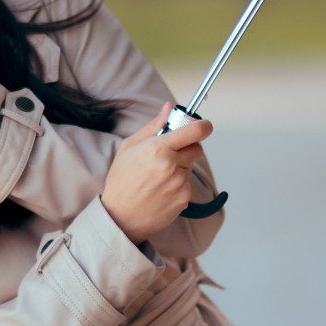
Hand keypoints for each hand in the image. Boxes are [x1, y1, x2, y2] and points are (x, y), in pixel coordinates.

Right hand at [101, 103, 212, 243]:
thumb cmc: (122, 180)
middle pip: (196, 149)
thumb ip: (153, 126)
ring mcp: (179, 183)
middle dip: (187, 148)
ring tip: (157, 177)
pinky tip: (160, 190)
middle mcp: (171, 165)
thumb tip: (168, 108)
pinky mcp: (184, 198)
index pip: (194, 131)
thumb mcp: (129, 147)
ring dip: (180, 168)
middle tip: (169, 155)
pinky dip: (178, 185)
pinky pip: (187, 184)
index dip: (203, 126)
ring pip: (190, 167)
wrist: (120, 216)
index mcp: (157, 148)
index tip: (204, 126)